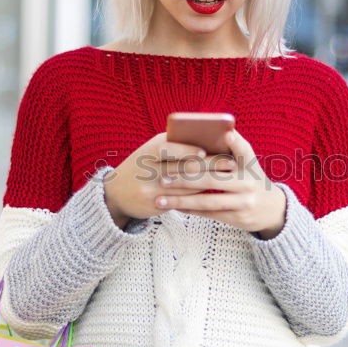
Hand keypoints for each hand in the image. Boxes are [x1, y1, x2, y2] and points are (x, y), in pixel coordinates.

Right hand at [102, 132, 236, 228]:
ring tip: (229, 179)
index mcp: (150, 150)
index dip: (187, 150)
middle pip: (183, 167)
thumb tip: (211, 141)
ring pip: (186, 186)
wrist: (116, 193)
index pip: (168, 148)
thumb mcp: (152, 151)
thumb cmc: (143, 166)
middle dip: (210, 165)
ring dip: (210, 182)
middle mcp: (149, 169)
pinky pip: (182, 201)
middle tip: (231, 164)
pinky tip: (214, 195)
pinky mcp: (156, 205)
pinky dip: (199, 197)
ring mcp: (151, 188)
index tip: (206, 151)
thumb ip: (175, 145)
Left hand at [152, 129, 286, 238]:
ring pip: (207, 201)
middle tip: (163, 178)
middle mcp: (248, 183)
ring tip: (160, 198)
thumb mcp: (248, 164)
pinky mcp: (238, 217)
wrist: (272, 209)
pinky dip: (190, 210)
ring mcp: (243, 202)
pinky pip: (209, 214)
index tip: (225, 134)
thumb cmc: (251, 179)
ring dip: (181, 199)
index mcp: (250, 164)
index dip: (235, 142)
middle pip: (212, 179)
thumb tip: (216, 131)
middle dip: (185, 179)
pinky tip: (174, 207)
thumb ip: (234, 149)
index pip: (244, 150)